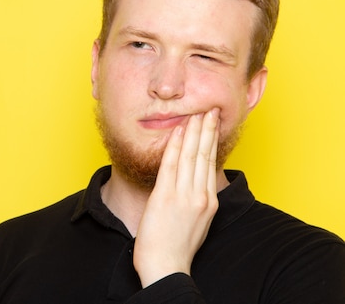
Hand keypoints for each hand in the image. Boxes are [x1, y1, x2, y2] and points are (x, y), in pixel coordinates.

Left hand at [132, 108, 219, 287]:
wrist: (166, 267)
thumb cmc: (177, 248)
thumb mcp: (197, 223)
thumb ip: (198, 201)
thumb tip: (196, 184)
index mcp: (209, 203)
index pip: (211, 164)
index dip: (211, 142)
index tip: (212, 125)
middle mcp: (199, 196)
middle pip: (204, 155)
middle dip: (207, 130)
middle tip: (209, 110)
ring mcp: (183, 196)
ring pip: (190, 156)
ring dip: (193, 132)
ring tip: (196, 113)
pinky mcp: (165, 197)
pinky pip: (171, 165)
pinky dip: (175, 146)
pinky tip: (178, 131)